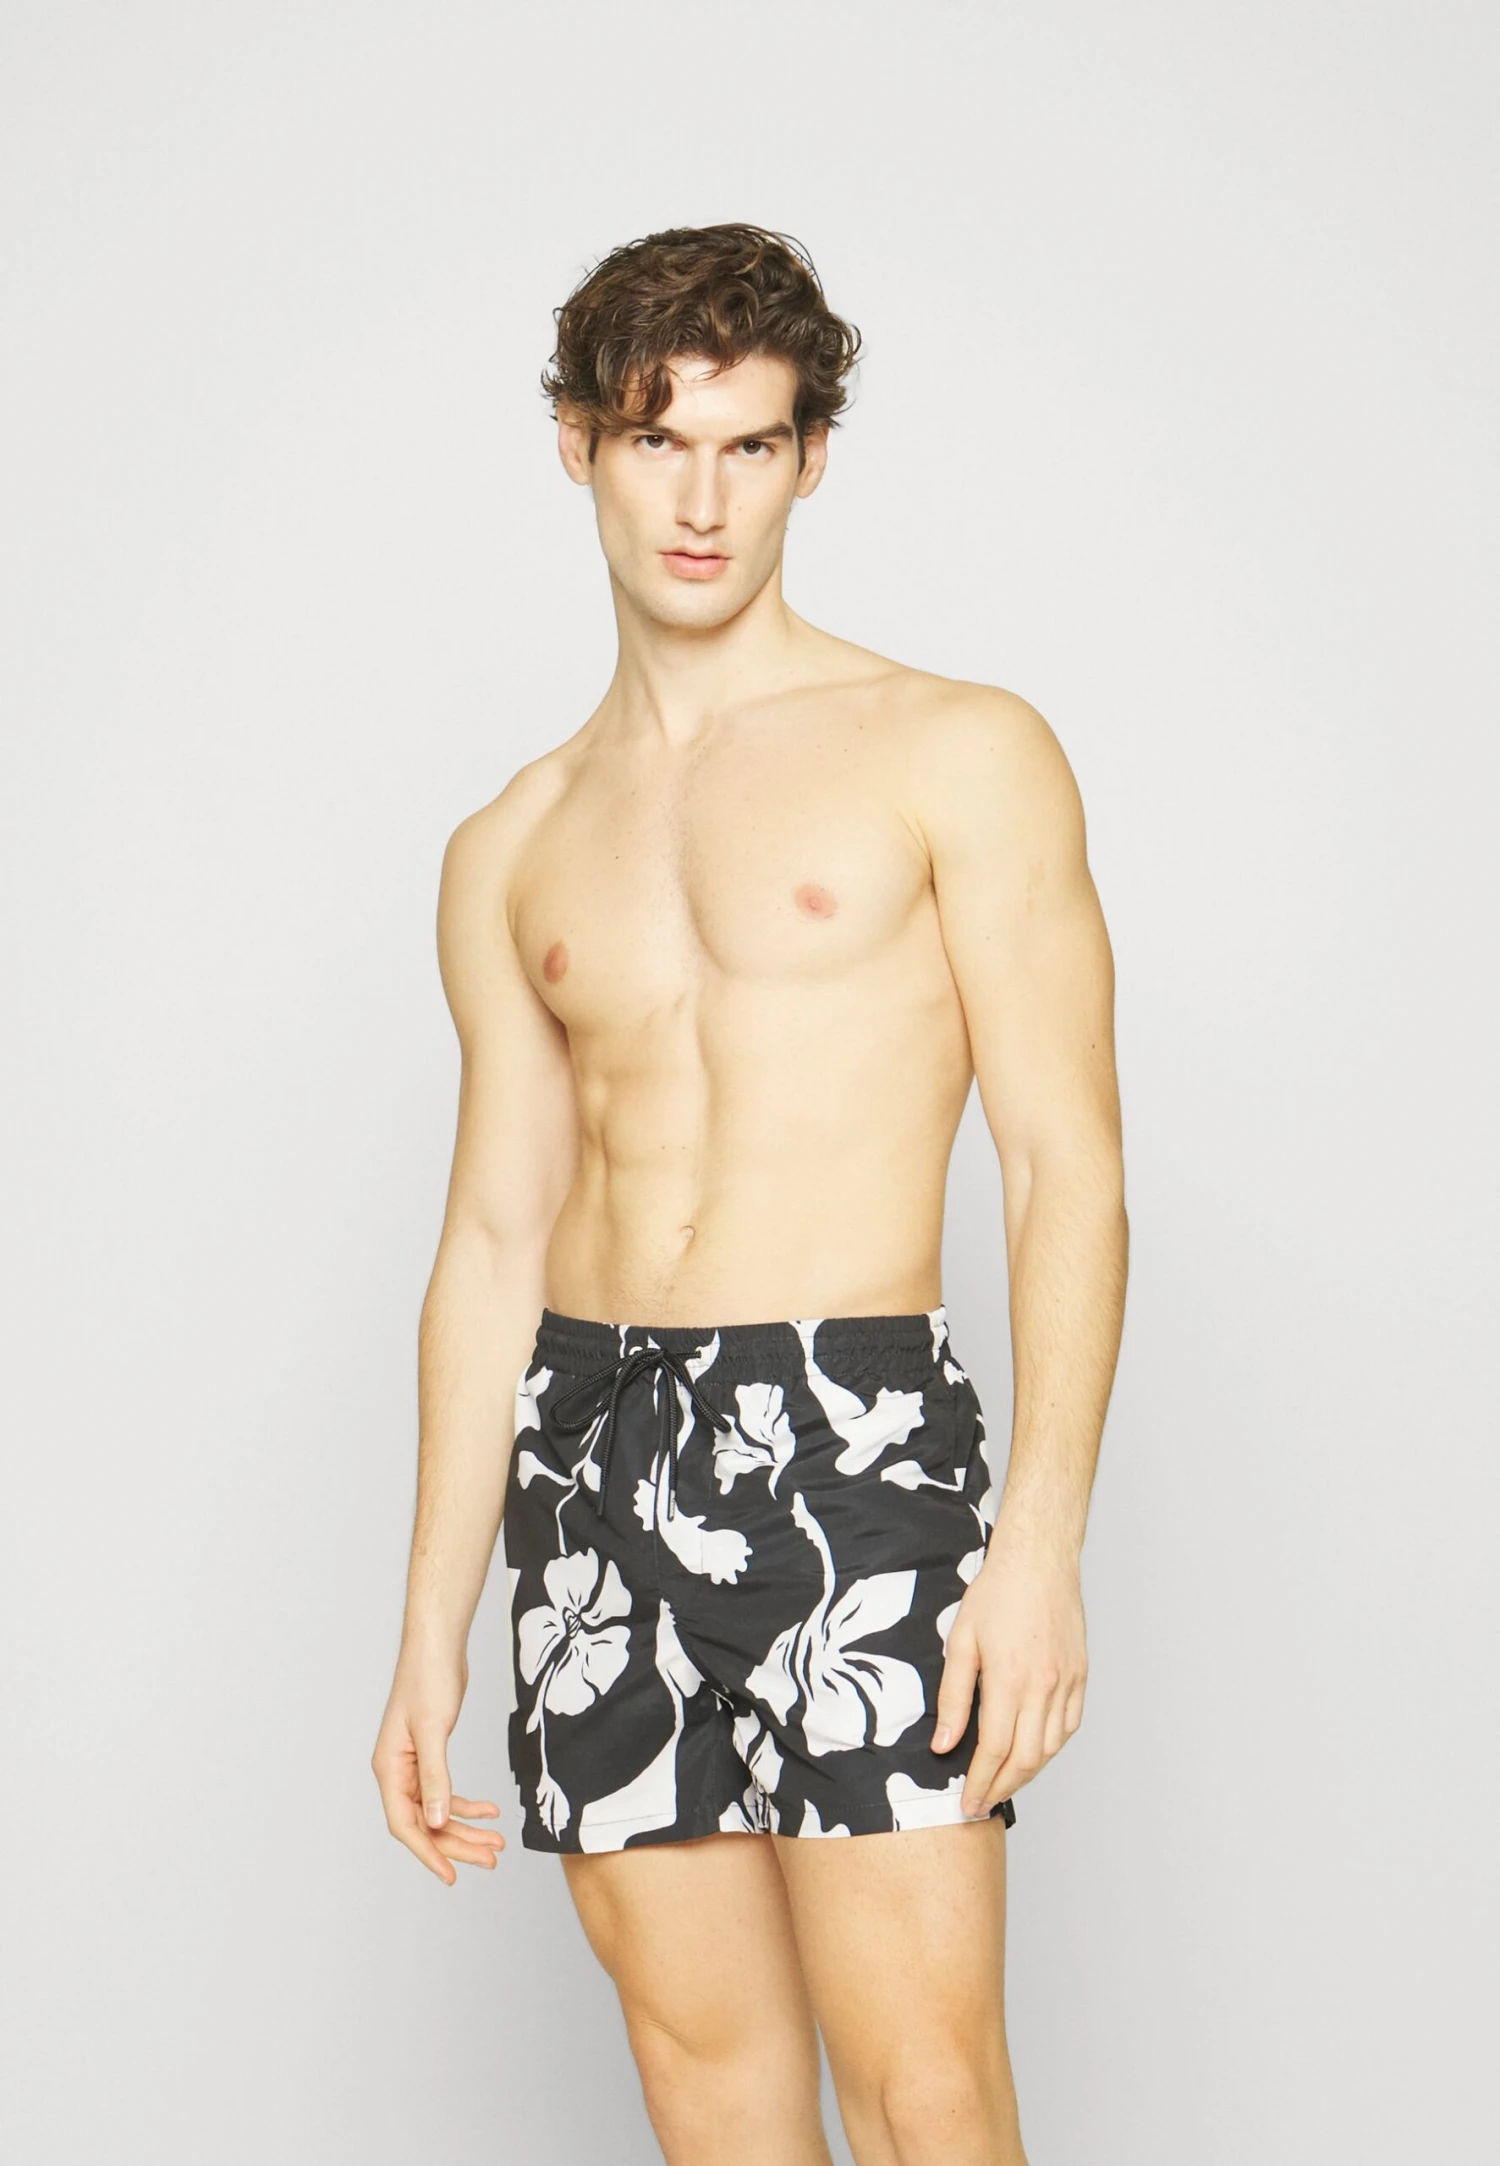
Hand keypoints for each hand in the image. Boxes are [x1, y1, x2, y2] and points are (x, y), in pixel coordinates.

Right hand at [371, 1650, 505, 1883]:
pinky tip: (490, 1810)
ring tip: (497, 1843)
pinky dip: (467, 1803)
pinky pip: (445, 1790)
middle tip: (491, 1859)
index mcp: (389, 1768)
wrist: (438, 1644)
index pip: (405, 1825)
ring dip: (466, 1827)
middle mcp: (397, 1771)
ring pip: (437, 1810)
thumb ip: (434, 1777)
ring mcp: (413, 1764)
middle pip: (425, 1823)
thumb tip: (435, 1822)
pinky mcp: (430, 1753)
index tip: (451, 1875)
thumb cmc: (428, 1678)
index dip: (428, 1852)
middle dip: (457, 1843)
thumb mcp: (433, 1730)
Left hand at [930, 1522, 1087, 1816]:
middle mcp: (1044, 1687)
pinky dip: (1051, 1748)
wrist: (1039, 1562)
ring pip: (1050, 1748)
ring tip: (1003, 1784)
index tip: (967, 1803)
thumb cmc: (997, 1594)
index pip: (995, 1749)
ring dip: (1027, 1773)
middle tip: (982, 1804)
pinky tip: (1033, 1753)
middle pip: (1025, 1758)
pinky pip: (1069, 1726)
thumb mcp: (961, 1642)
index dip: (980, 1783)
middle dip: (1002, 1788)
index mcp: (1010, 1679)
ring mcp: (1066, 1683)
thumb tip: (945, 1745)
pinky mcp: (1080, 1676)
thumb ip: (953, 1698)